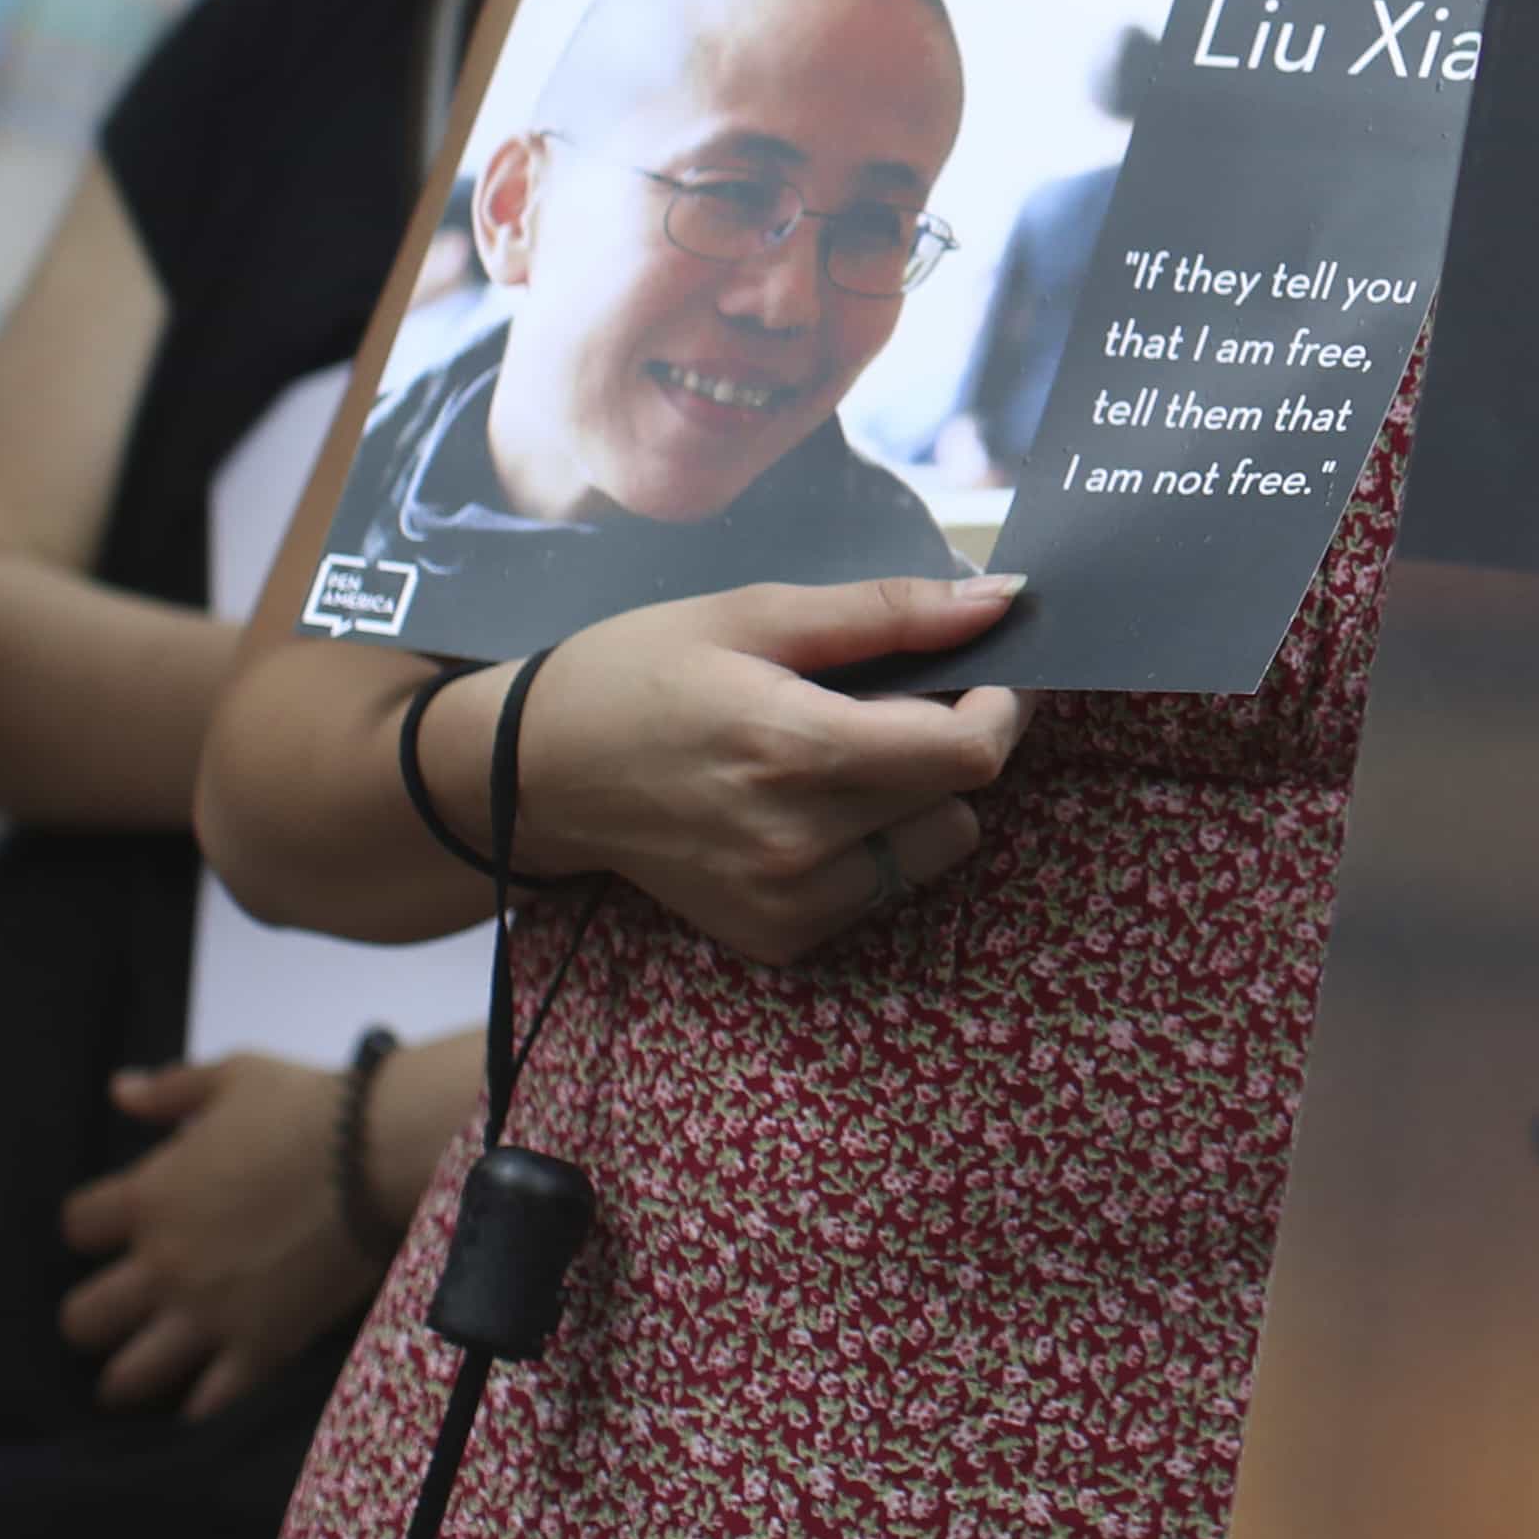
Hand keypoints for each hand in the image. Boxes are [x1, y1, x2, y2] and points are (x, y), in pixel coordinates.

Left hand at [59, 1054, 381, 1417]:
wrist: (382, 1155)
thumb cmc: (308, 1108)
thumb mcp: (236, 1077)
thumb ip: (171, 1090)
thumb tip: (118, 1089)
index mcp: (149, 1198)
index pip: (76, 1226)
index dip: (91, 1226)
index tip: (115, 1226)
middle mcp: (164, 1265)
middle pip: (82, 1319)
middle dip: (93, 1317)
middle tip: (122, 1309)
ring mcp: (208, 1314)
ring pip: (126, 1377)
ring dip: (128, 1375)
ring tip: (143, 1369)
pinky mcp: (258, 1347)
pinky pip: (207, 1402)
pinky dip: (201, 1403)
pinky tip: (206, 1392)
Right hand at [488, 574, 1029, 965]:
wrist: (534, 772)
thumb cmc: (640, 671)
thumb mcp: (755, 612)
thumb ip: (887, 611)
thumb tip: (1003, 598)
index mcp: (794, 750)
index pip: (969, 752)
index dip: (1004, 705)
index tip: (995, 670)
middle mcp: (797, 844)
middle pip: (960, 798)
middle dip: (956, 738)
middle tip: (898, 696)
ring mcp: (787, 904)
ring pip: (935, 848)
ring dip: (921, 796)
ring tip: (845, 751)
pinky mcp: (776, 939)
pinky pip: (883, 889)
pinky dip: (877, 843)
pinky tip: (812, 804)